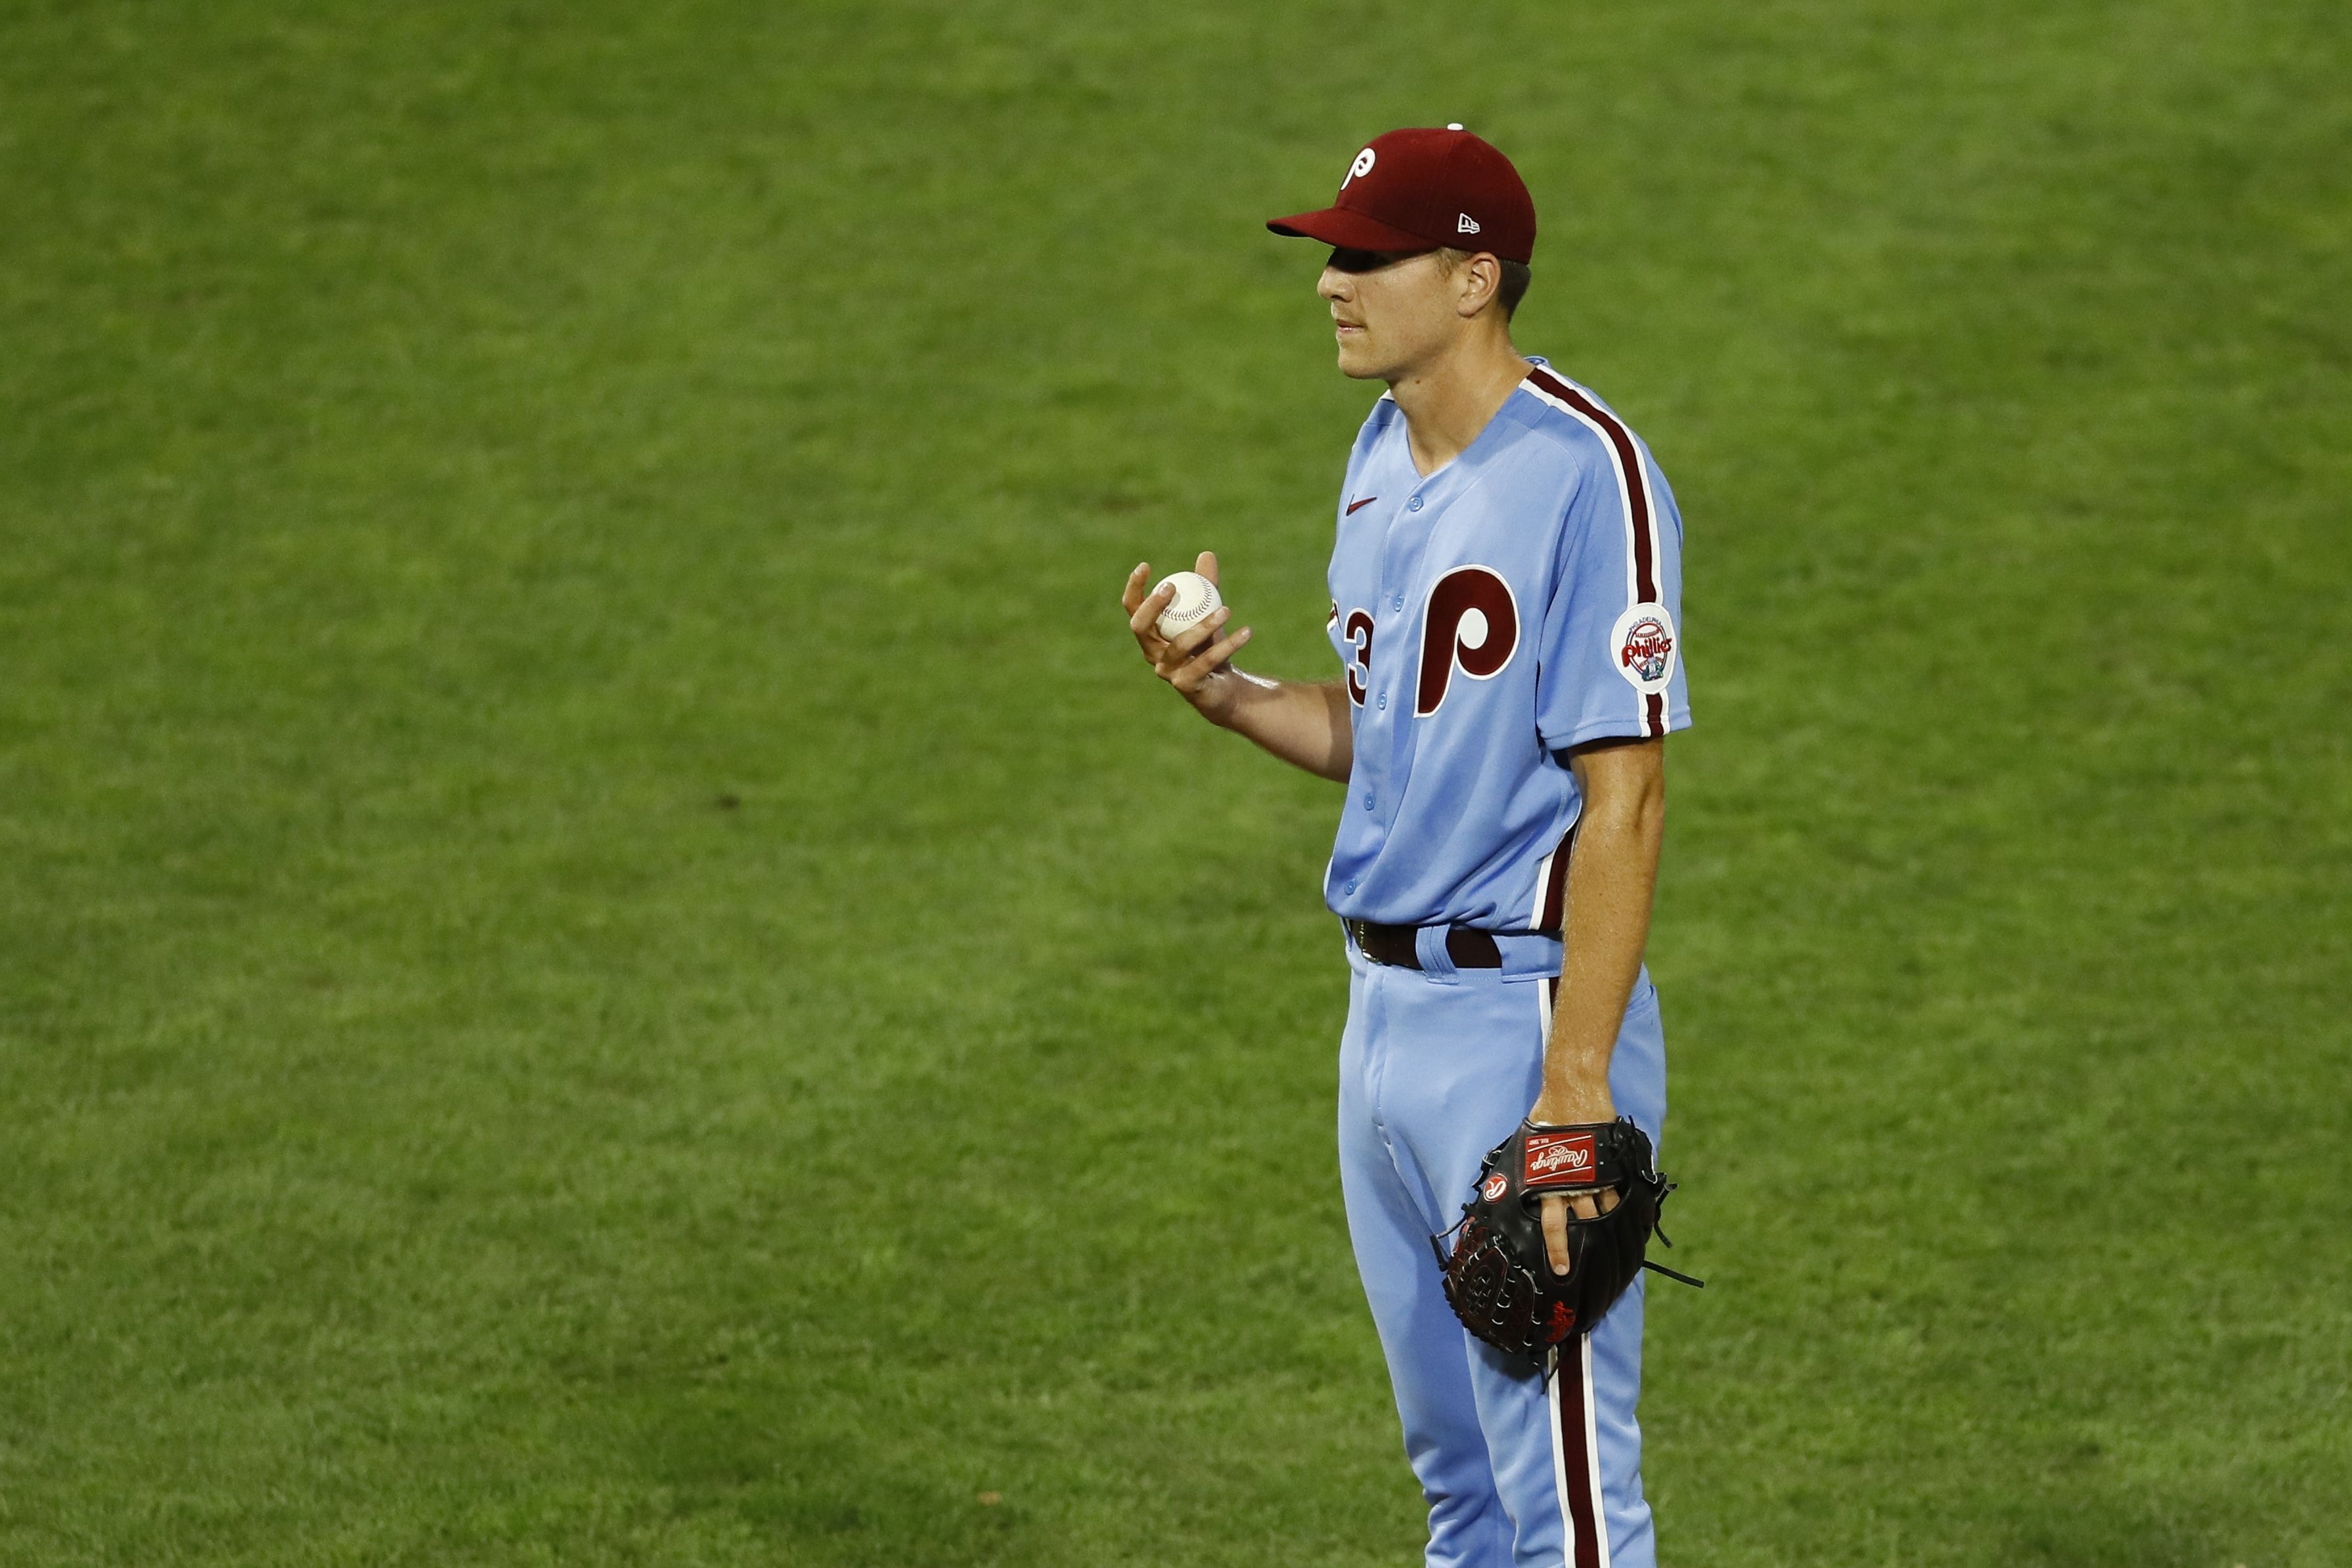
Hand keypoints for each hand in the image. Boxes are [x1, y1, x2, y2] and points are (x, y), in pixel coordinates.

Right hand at [1121, 551, 1252, 724]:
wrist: (1226, 687)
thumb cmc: (1211, 646)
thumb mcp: (1209, 613)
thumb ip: (1207, 587)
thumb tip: (1206, 554)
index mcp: (1151, 634)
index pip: (1133, 609)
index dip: (1134, 588)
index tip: (1145, 565)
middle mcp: (1153, 653)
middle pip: (1141, 627)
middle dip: (1152, 605)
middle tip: (1172, 588)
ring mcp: (1168, 672)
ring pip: (1180, 645)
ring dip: (1204, 625)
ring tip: (1227, 610)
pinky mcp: (1187, 686)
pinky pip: (1207, 661)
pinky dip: (1228, 645)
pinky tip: (1246, 632)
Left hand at [1528, 1082, 1618, 1277]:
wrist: (1573, 1091)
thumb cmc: (1546, 1117)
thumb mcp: (1530, 1146)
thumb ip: (1530, 1169)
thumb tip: (1513, 1183)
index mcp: (1548, 1182)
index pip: (1552, 1225)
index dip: (1558, 1249)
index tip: (1561, 1270)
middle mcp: (1573, 1183)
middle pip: (1581, 1224)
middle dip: (1583, 1249)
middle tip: (1585, 1270)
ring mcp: (1596, 1174)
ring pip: (1604, 1211)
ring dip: (1608, 1228)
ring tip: (1615, 1246)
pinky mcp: (1611, 1163)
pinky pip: (1620, 1191)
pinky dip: (1625, 1206)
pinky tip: (1631, 1218)